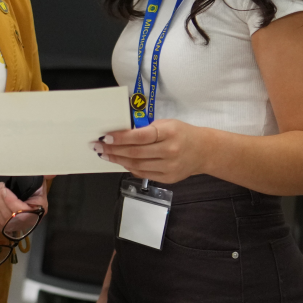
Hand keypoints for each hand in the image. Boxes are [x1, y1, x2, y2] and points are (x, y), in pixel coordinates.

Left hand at [0, 180, 47, 234]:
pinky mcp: (10, 228)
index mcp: (39, 210)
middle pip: (12, 217)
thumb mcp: (40, 181)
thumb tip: (51, 173)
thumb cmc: (35, 189)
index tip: (4, 189)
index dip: (10, 201)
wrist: (31, 196)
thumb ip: (44, 176)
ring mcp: (20, 226)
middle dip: (2, 201)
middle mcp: (30, 221)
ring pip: (4, 222)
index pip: (23, 211)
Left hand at [94, 119, 212, 182]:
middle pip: (136, 153)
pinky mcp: (168, 178)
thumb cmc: (181, 133)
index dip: (121, 138)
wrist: (204, 151)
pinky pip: (143, 174)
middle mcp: (170, 151)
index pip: (141, 136)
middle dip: (114, 150)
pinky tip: (121, 161)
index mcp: (169, 133)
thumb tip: (120, 135)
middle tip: (98, 147)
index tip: (105, 137)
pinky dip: (129, 168)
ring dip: (118, 160)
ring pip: (137, 165)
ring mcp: (169, 167)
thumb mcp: (166, 124)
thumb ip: (146, 130)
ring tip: (105, 155)